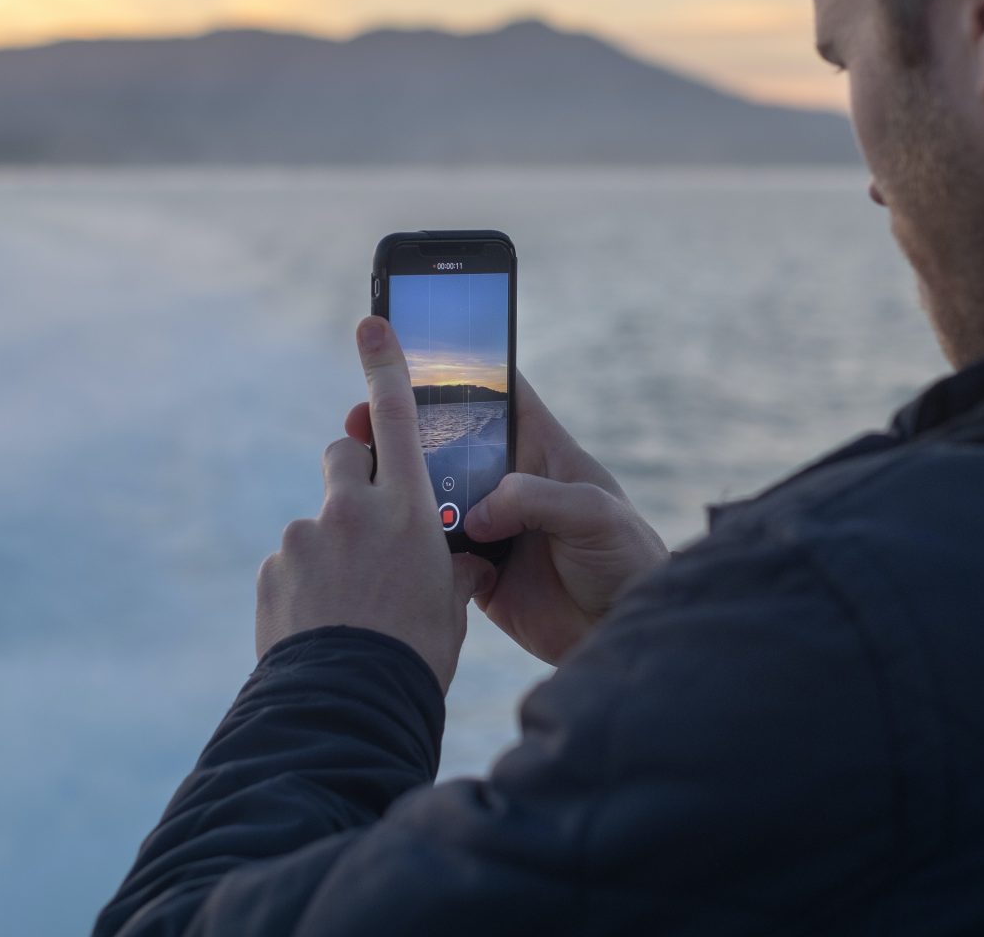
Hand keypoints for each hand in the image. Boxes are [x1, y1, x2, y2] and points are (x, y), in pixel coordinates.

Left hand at [256, 315, 494, 695]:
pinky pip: (293, 563)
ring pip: (319, 521)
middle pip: (343, 456)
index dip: (384, 366)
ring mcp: (304, 538)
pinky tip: (324, 624)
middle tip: (370, 518)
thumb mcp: (451, 606)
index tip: (371, 322)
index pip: (394, 418)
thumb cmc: (416, 656)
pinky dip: (308, 585)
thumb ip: (452, 567)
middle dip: (355, 474)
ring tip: (350, 606)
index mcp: (408, 509)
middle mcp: (351, 510)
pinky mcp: (272, 570)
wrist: (346, 707)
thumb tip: (464, 562)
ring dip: (333, 547)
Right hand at [344, 368, 667, 666]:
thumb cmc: (625, 558)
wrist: (621, 631)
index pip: (501, 395)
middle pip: (451, 442)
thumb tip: (477, 514)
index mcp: (543, 451)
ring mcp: (491, 525)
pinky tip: (379, 533)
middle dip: (406, 426)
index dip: (463, 371)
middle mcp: (511, 482)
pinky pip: (435, 549)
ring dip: (400, 484)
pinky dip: (410, 542)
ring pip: (433, 494)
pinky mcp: (477, 570)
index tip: (413, 353)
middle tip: (361, 418)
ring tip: (358, 471)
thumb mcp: (593, 513)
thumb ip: (536, 499)